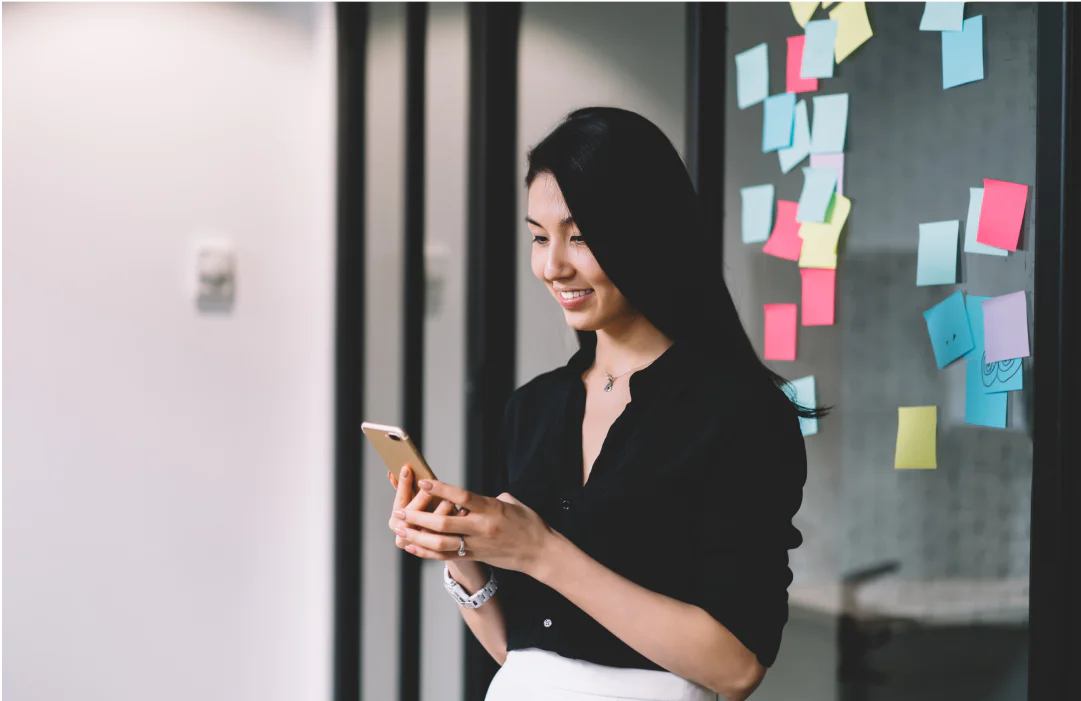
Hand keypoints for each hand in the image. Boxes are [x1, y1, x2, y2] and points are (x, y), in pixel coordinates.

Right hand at [387, 466, 460, 554]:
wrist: (441, 538)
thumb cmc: (429, 511)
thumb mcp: (418, 499)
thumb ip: (405, 488)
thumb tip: (390, 472)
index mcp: (395, 522)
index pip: (399, 502)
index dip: (402, 486)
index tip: (407, 469)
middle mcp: (403, 537)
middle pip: (411, 517)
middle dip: (421, 499)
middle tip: (430, 486)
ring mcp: (419, 546)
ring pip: (427, 529)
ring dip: (439, 513)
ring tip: (450, 500)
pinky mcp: (437, 552)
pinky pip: (444, 539)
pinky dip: (453, 525)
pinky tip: (462, 511)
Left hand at [391, 479, 554, 576]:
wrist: (539, 551)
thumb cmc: (527, 523)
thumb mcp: (510, 502)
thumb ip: (487, 498)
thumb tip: (469, 497)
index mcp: (491, 509)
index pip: (461, 497)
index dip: (440, 489)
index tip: (422, 482)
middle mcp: (481, 527)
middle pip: (444, 524)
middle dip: (418, 518)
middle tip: (399, 512)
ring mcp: (477, 544)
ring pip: (441, 543)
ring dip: (417, 537)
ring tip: (400, 530)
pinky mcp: (475, 556)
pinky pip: (446, 556)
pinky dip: (427, 552)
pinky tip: (413, 547)